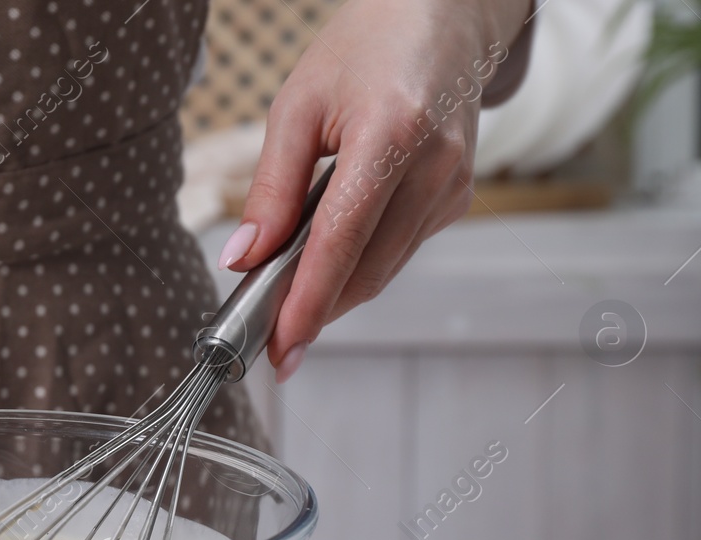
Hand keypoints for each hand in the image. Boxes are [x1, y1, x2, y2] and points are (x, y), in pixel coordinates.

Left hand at [220, 0, 532, 381]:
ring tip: (287, 305)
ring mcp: (453, 186)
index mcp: (391, 134)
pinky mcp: (457, 199)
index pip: (342, 240)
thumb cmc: (365, 49)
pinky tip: (328, 262)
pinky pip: (399, 251)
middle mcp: (434, 166)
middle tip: (266, 340)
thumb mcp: (297, 105)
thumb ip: (270, 189)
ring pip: (384, 270)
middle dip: (314, 312)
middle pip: (366, 268)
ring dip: (335, 295)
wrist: (442, 17)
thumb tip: (243, 259)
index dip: (308, 302)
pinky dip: (359, 267)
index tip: (280, 345)